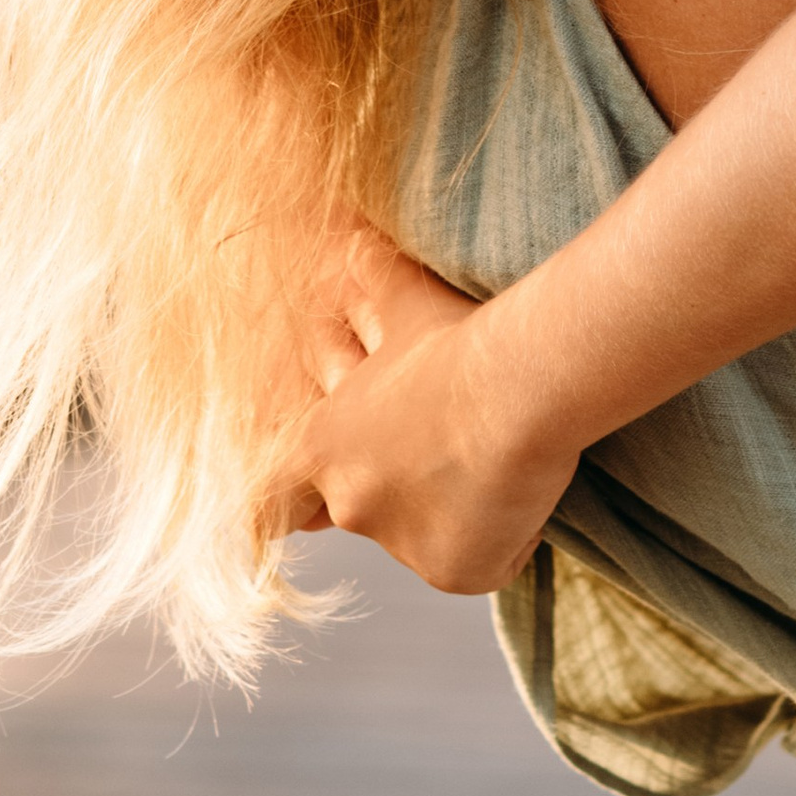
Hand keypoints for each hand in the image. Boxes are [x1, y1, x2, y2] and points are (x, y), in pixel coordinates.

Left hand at [281, 225, 577, 594]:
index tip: (293, 502)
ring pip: (421, 534)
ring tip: (494, 466)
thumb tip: (341, 224)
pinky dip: (501, 533)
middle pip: (347, 511)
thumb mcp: (403, 301)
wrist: (521, 386)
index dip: (284, 496)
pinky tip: (525, 492)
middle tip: (426, 459)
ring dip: (450, 508)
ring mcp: (400, 543)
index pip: (270, 493)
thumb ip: (370, 284)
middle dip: (384, 489)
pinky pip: (479, 557)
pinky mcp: (454, 571)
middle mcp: (350, 499)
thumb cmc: (461, 339)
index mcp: (322, 441)